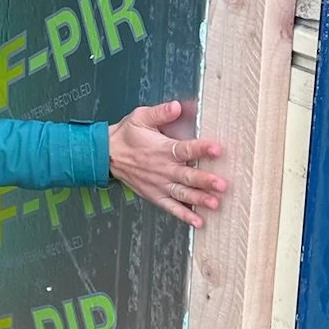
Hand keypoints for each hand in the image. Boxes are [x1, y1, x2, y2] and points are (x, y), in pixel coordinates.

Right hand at [107, 100, 227, 229]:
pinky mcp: (155, 195)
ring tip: (214, 203)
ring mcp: (160, 185)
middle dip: (205, 180)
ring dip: (199, 199)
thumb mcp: (140, 117)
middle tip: (221, 184)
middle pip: (187, 175)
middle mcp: (163, 169)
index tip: (216, 149)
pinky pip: (171, 207)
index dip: (201, 149)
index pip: (185, 149)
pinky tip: (198, 221)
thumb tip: (176, 106)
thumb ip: (160, 113)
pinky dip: (184, 216)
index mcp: (162, 149)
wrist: (106, 155)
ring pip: (182, 193)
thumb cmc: (126, 136)